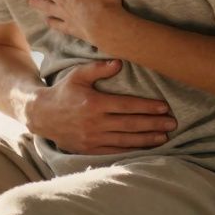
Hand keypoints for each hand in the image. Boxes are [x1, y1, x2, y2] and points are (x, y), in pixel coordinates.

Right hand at [25, 59, 176, 154]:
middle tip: (172, 123)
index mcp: (94, 103)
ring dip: (147, 139)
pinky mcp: (90, 149)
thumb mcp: (77, 75)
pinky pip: (115, 152)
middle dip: (154, 124)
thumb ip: (98, 69)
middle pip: (131, 124)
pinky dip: (132, 151)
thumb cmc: (62, 92)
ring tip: (164, 136)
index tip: (164, 107)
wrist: (41, 115)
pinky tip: (146, 148)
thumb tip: (120, 62)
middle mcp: (95, 122)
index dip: (147, 107)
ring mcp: (92, 138)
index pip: (127, 106)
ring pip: (126, 140)